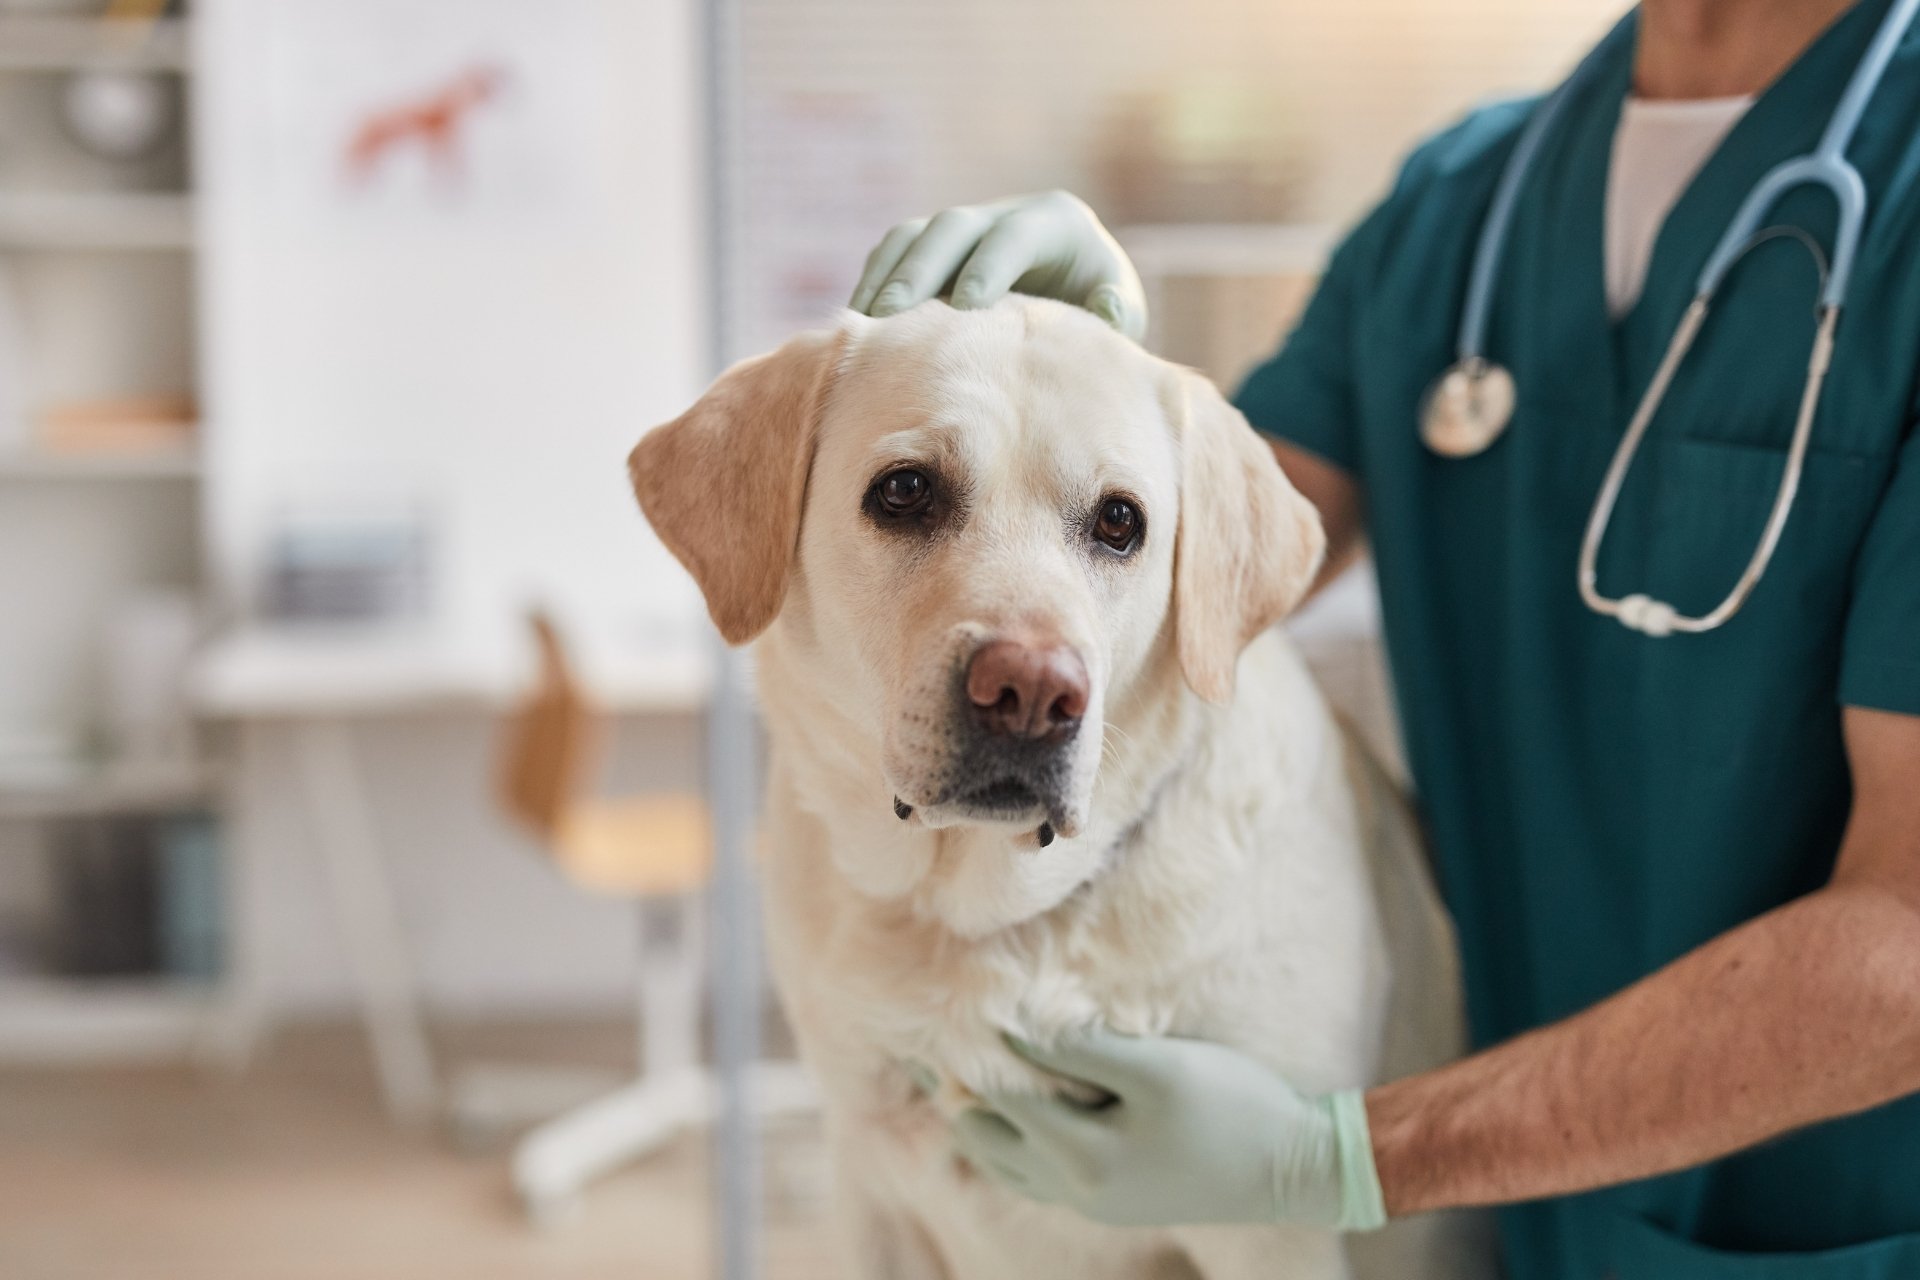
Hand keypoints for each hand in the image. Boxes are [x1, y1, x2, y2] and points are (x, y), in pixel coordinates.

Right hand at [848, 191, 1148, 340]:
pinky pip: (896, 252)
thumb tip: (1106, 307)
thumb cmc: (1101, 310)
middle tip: (891, 316)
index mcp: (1057, 221)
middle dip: (920, 269)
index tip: (963, 308)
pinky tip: (859, 323)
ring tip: (863, 322)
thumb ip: (1117, 313)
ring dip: (886, 275)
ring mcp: (968, 225)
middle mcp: (1006, 212)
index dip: (987, 267)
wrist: (1080, 297)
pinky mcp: (938, 246)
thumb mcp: (1123, 312)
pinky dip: (875, 280)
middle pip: (952, 227)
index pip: (1014, 236)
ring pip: (915, 234)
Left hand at [953, 1029, 1386, 1230]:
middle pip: (985, 1138)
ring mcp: (1090, 1200)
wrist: (1293, 1169)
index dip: (968, 1050)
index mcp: (1081, 1156)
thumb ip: (1082, 1050)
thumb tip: (1012, 1026)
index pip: (998, 1096)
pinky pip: (1033, 1174)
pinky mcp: (1109, 1201)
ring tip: (956, 1073)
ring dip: (978, 1119)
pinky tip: (1014, 1109)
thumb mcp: (1158, 1068)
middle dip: (956, 1091)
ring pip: (1004, 1163)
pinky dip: (1011, 1140)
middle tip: (928, 1043)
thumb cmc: (1232, 1106)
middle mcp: (1074, 1188)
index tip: (946, 1009)